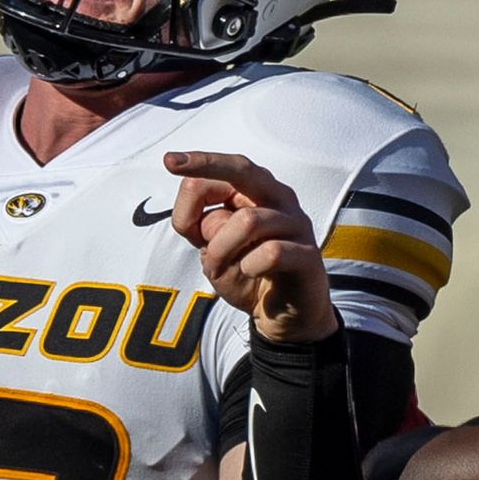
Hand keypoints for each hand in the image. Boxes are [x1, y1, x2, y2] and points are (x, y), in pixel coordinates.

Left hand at [166, 150, 339, 343]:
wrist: (285, 316)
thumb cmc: (250, 274)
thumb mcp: (215, 251)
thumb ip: (204, 228)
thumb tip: (203, 214)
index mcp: (257, 191)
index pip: (221, 172)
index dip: (191, 186)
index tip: (181, 221)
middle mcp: (279, 198)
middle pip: (242, 169)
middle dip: (204, 164)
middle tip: (170, 163)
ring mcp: (296, 224)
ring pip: (248, 220)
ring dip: (222, 248)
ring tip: (219, 269)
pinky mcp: (308, 254)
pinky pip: (271, 252)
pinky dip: (250, 266)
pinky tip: (251, 274)